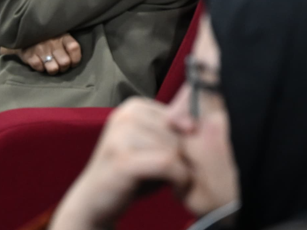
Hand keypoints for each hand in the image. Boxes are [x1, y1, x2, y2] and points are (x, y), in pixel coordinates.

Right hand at [5, 34, 82, 74]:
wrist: (23, 33)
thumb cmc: (48, 36)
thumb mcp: (60, 34)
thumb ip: (68, 44)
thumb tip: (75, 60)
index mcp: (62, 35)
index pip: (74, 48)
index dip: (76, 59)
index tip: (73, 63)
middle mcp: (52, 42)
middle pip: (64, 62)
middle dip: (64, 68)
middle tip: (60, 65)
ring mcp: (40, 48)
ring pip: (53, 69)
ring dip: (53, 70)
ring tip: (50, 65)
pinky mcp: (29, 55)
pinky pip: (39, 68)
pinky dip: (40, 68)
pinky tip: (40, 62)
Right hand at [47, 98, 187, 229]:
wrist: (95, 201)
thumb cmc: (132, 174)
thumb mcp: (155, 145)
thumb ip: (175, 131)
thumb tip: (210, 117)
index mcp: (135, 106)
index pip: (182, 113)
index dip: (188, 139)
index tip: (184, 157)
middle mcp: (126, 115)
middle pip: (180, 130)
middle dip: (185, 155)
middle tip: (175, 174)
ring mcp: (121, 136)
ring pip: (175, 147)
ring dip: (182, 169)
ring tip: (170, 180)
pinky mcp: (122, 159)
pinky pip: (168, 163)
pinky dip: (178, 178)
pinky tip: (175, 187)